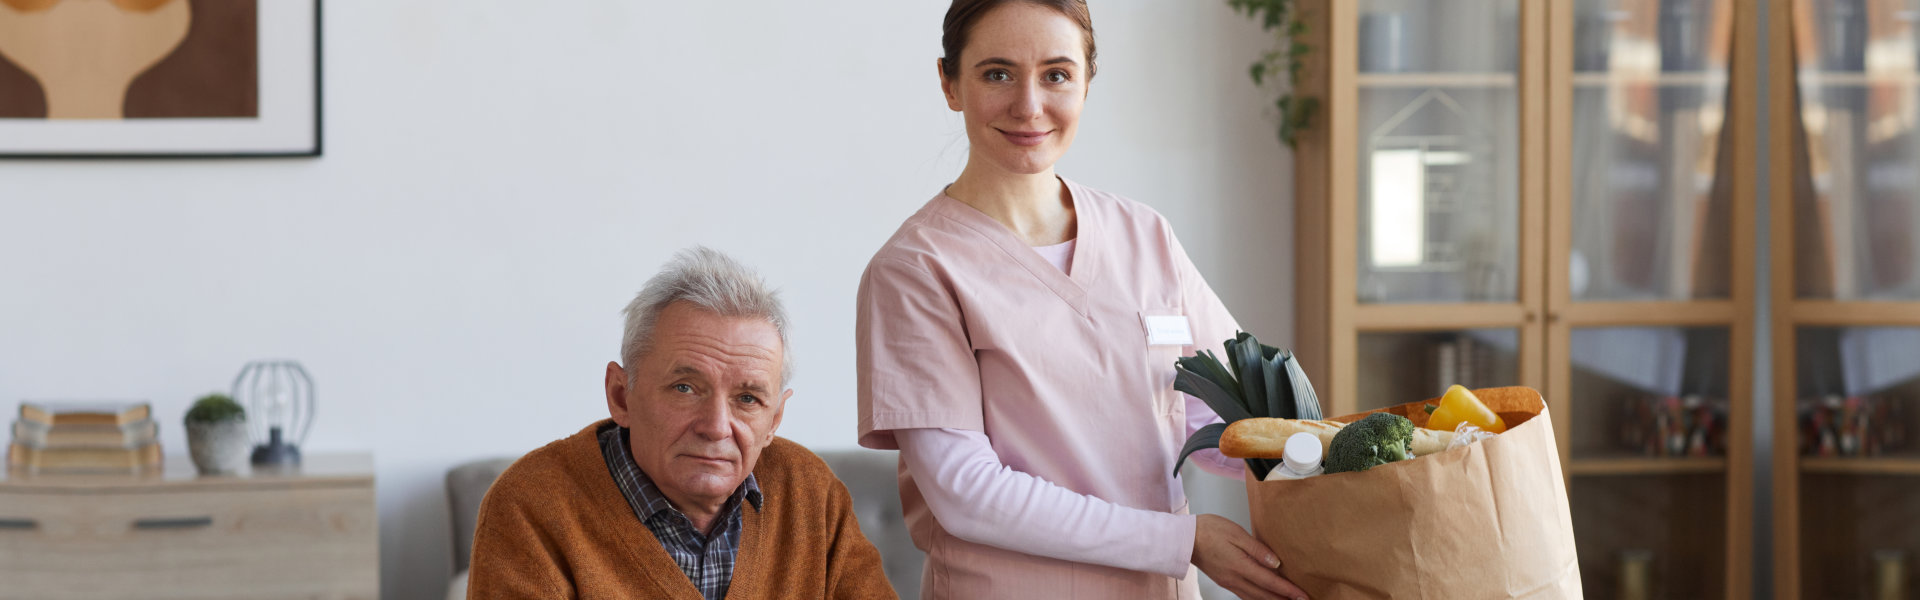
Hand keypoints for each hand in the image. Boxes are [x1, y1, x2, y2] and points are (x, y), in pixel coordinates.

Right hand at [1191, 514, 1308, 599]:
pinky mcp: (1224, 581)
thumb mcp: (1236, 533)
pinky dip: (1258, 599)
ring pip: (1254, 598)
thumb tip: (1276, 563)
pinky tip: (1264, 597)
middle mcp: (1234, 579)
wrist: (1184, 538)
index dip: (1288, 590)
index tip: (1302, 595)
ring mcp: (1228, 582)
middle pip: (1264, 595)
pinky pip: (1245, 595)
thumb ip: (1257, 549)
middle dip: (1284, 599)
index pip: (1269, 581)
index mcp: (1239, 565)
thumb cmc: (1209, 530)